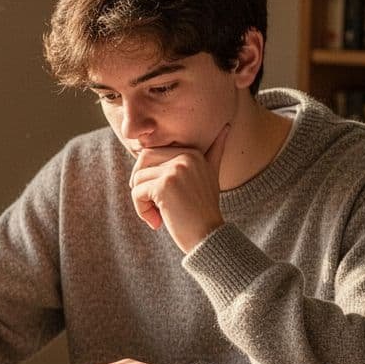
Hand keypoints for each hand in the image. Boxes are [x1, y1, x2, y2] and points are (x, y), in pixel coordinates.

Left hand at [129, 122, 230, 252]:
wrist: (208, 237)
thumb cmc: (204, 210)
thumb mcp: (211, 175)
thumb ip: (215, 151)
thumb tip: (227, 126)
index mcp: (193, 152)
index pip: (152, 154)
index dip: (150, 176)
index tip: (162, 197)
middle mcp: (185, 157)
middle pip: (142, 162)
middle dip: (141, 185)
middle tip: (153, 206)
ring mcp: (175, 170)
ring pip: (137, 179)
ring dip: (142, 201)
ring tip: (158, 216)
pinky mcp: (164, 186)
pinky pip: (137, 193)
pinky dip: (141, 210)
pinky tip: (156, 222)